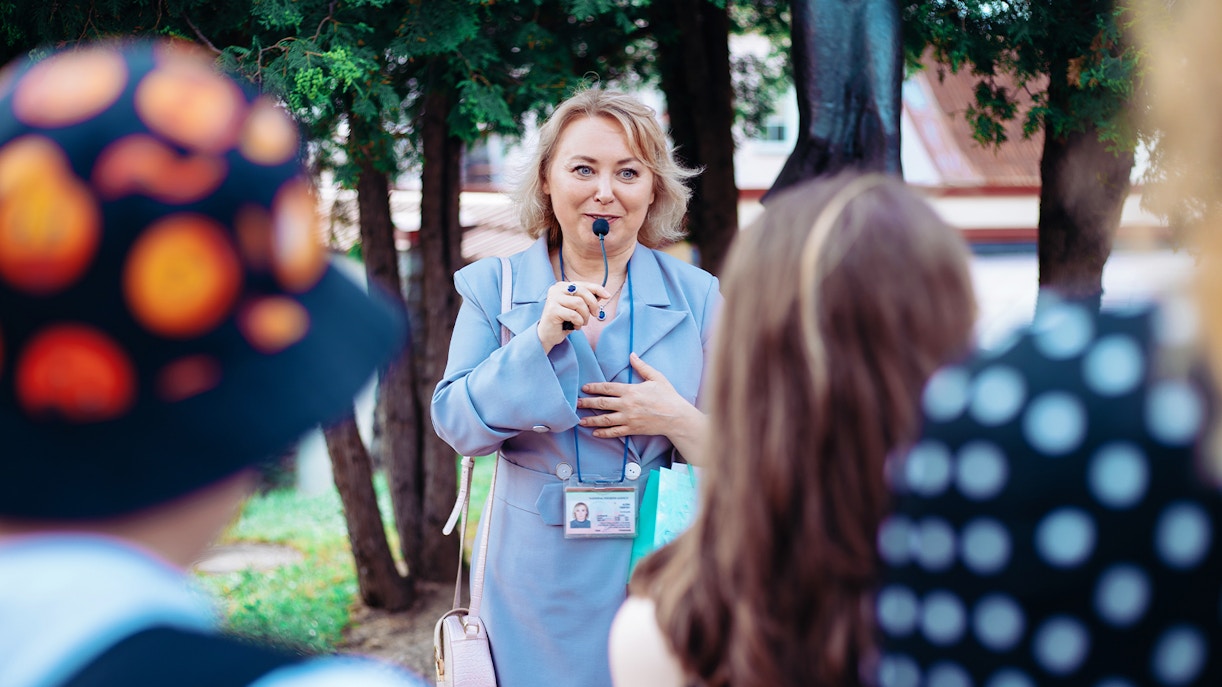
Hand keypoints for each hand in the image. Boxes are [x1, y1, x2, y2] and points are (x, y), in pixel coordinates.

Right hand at [538, 280, 609, 351]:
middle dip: (593, 305)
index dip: (597, 289)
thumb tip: (603, 294)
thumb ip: (587, 300)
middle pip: (583, 292)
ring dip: (585, 316)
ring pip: (579, 303)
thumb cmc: (564, 320)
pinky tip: (575, 326)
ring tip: (582, 322)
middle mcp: (556, 289)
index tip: (607, 296)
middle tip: (595, 315)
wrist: (548, 335)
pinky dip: (578, 322)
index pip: (584, 284)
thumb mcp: (577, 308)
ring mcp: (553, 298)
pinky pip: (574, 315)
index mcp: (563, 286)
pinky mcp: (552, 309)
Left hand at [577, 353, 697, 439]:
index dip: (594, 388)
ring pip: (605, 419)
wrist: (676, 417)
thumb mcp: (656, 377)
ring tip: (580, 420)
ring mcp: (628, 419)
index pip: (607, 388)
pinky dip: (604, 433)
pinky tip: (595, 433)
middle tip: (576, 403)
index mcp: (631, 390)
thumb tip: (632, 355)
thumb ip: (642, 366)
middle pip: (602, 403)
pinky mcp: (632, 429)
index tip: (584, 388)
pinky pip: (614, 432)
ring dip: (591, 420)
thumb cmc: (668, 396)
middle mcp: (626, 405)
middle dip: (587, 403)